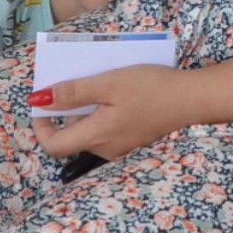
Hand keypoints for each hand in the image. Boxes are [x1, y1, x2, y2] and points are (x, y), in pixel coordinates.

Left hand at [30, 64, 207, 161]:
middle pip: (71, 137)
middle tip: (70, 84)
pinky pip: (106, 129)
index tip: (43, 103)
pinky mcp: (132, 139)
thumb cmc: (152, 89)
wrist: (193, 99)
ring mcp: (120, 147)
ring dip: (83, 110)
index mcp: (97, 137)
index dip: (41, 127)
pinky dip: (100, 112)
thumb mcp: (109, 83)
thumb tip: (38, 100)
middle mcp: (106, 149)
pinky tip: (113, 93)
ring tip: (94, 83)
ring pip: (89, 132)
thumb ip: (73, 92)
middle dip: (64, 113)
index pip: (54, 146)